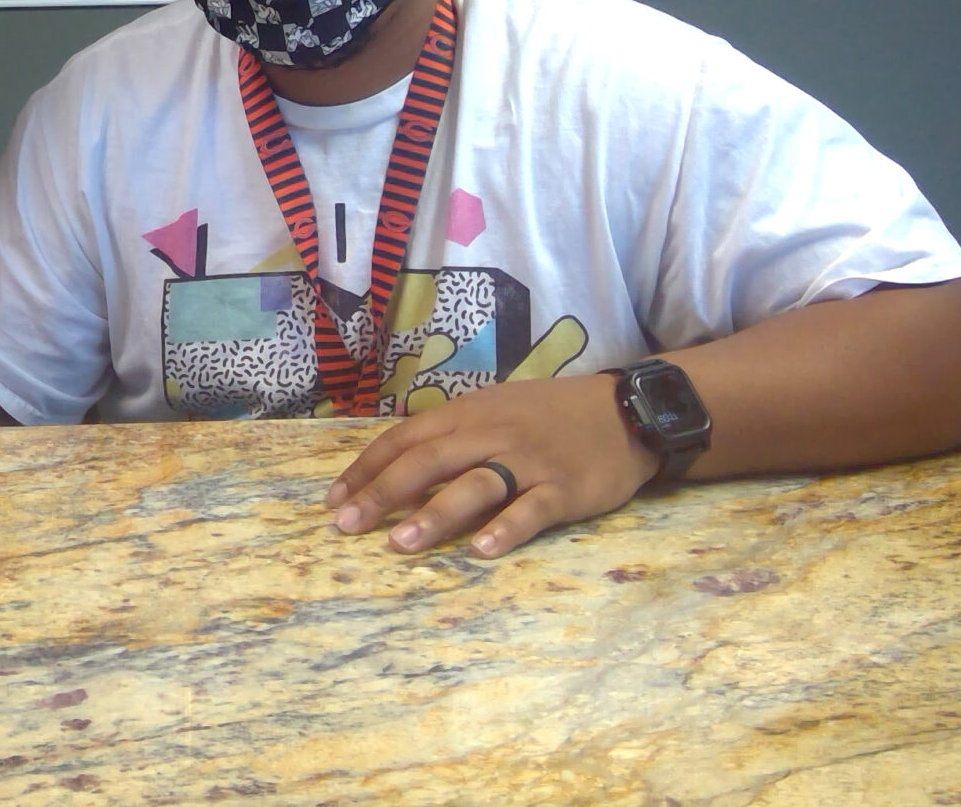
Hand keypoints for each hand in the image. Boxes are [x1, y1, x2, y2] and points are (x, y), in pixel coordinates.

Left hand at [324, 373, 660, 557]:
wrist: (626, 411)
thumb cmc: (551, 414)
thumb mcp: (496, 409)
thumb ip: (452, 434)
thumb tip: (399, 465)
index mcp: (468, 414)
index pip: (405, 439)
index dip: (367, 468)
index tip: (333, 499)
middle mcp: (491, 434)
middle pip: (427, 463)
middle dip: (382, 494)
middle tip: (345, 526)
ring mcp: (529, 462)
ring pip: (474, 486)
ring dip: (434, 514)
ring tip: (400, 544)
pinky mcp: (564, 489)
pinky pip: (531, 509)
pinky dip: (507, 529)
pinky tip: (483, 551)